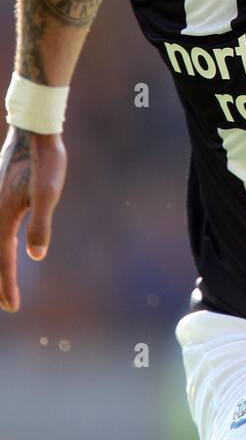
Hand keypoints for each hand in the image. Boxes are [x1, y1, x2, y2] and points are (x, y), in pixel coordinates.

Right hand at [0, 127, 66, 311]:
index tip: (13, 307)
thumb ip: (41, 224)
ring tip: (1, 279)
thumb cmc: (44, 161)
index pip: (3, 260)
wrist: (32, 132)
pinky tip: (3, 245)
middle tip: (7, 304)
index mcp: (3, 217)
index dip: (7, 285)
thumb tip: (36, 256)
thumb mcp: (48, 193)